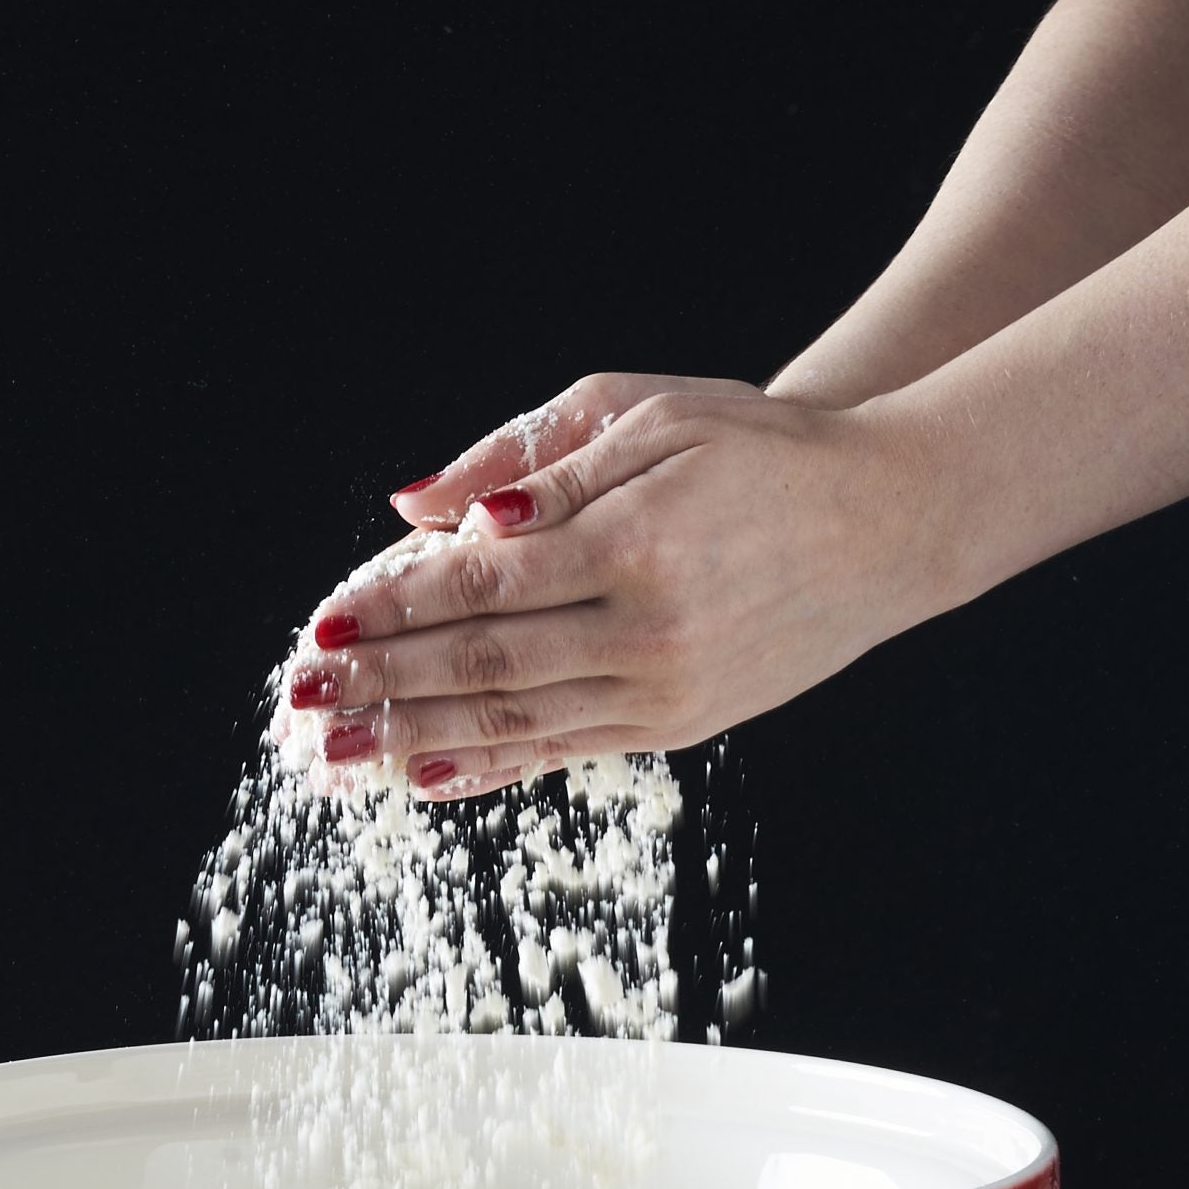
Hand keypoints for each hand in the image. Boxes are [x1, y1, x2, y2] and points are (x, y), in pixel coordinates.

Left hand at [291, 386, 955, 796]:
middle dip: (380, 685)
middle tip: (298, 702)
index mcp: (636, 541)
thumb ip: (528, 462)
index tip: (320, 629)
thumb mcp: (647, 414)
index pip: (481, 585)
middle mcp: (649, 630)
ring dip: (412, 739)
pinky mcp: (675, 724)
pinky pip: (561, 750)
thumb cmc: (761, 450)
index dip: (393, 611)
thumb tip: (418, 509)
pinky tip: (421, 774)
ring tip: (333, 754)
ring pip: (514, 721)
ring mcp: (664, 690)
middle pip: (483, 664)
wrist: (889, 522)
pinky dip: (485, 765)